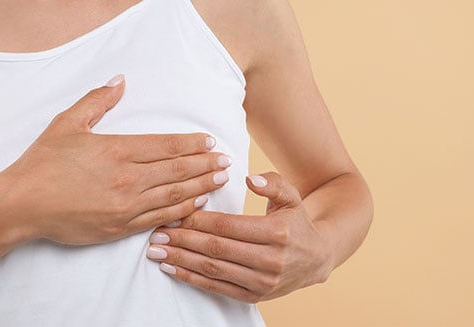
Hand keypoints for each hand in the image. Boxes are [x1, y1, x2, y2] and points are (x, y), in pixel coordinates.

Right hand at [0, 74, 232, 245]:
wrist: (21, 205)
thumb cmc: (42, 163)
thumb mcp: (67, 123)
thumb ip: (97, 100)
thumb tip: (120, 80)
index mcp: (118, 150)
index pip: (167, 146)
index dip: (192, 144)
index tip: (210, 141)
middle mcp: (128, 178)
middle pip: (178, 170)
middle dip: (205, 165)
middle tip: (226, 161)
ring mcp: (126, 206)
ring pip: (174, 195)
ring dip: (201, 186)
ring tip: (220, 180)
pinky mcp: (120, 227)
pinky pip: (159, 218)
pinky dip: (181, 210)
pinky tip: (196, 204)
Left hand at [145, 171, 333, 302]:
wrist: (316, 258)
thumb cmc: (296, 222)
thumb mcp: (291, 196)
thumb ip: (273, 183)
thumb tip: (251, 178)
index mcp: (277, 232)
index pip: (228, 225)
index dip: (198, 220)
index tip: (174, 213)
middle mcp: (270, 260)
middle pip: (216, 248)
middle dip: (183, 240)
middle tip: (157, 233)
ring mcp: (263, 281)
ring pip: (213, 269)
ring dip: (181, 260)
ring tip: (157, 251)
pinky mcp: (255, 296)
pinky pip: (217, 288)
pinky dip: (192, 279)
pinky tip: (173, 269)